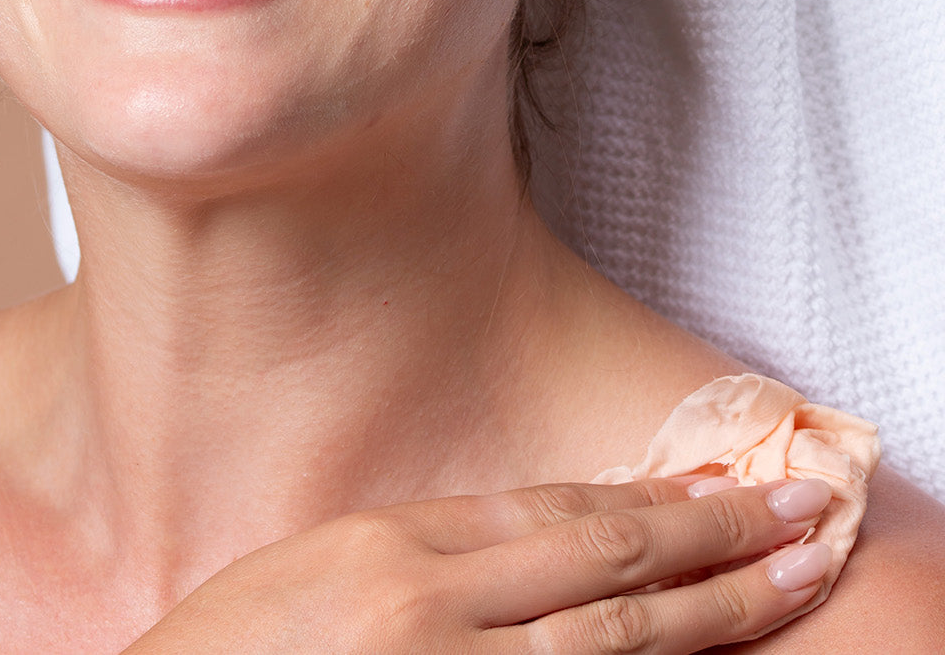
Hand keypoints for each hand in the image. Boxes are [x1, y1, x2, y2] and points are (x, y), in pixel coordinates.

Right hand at [120, 476, 832, 652]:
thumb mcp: (324, 570)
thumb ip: (431, 553)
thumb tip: (548, 541)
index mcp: (387, 547)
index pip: (556, 510)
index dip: (654, 499)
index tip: (724, 487)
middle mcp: (424, 611)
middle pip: (604, 564)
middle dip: (716, 540)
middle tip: (803, 513)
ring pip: (612, 644)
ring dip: (716, 614)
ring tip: (791, 580)